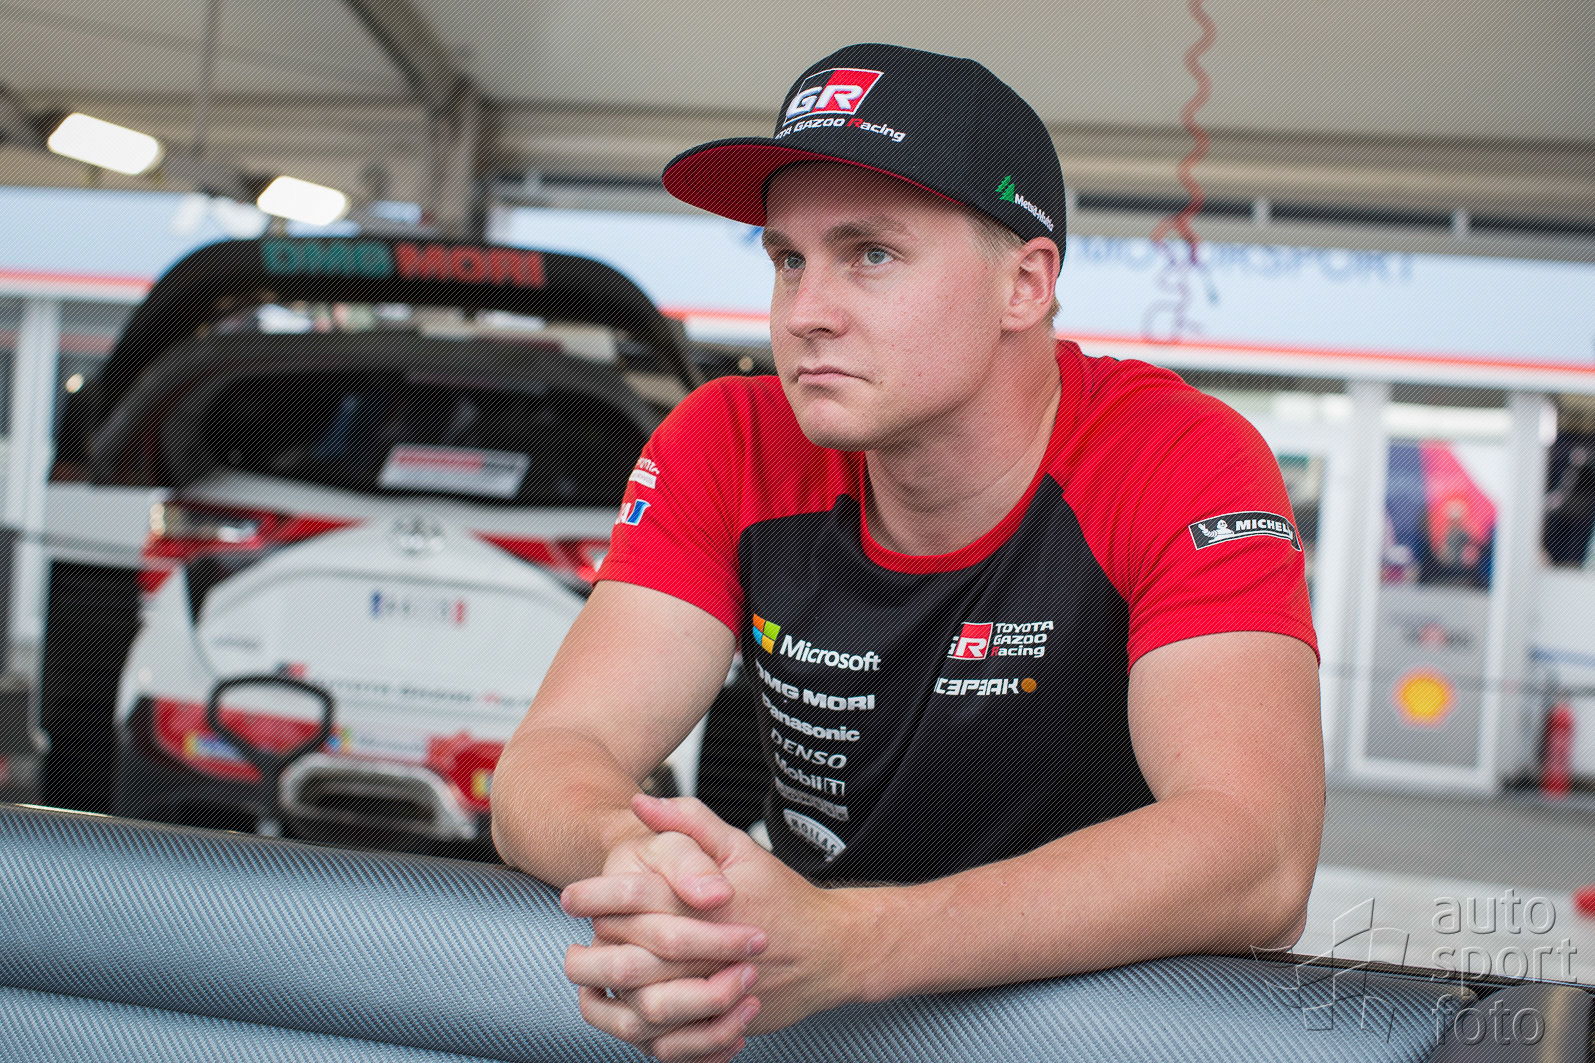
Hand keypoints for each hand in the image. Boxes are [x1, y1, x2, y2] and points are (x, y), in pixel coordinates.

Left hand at [566, 795, 865, 1052]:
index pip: (633, 899)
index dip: (593, 898)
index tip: (569, 898)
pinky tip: (625, 1014)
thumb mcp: (740, 848)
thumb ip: (690, 822)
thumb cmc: (783, 897)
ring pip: (640, 1008)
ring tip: (593, 984)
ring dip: (608, 998)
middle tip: (572, 953)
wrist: (831, 952)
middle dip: (590, 957)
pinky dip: (639, 1032)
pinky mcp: (720, 1023)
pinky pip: (667, 1041)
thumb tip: (642, 802)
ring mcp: (712, 992)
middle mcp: (704, 950)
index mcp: (703, 903)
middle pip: (626, 960)